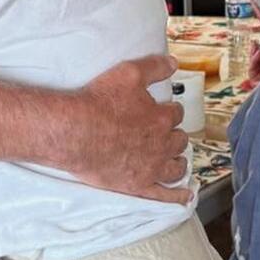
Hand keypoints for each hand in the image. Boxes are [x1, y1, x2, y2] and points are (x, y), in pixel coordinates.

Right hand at [64, 54, 191, 204]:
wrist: (75, 132)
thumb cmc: (99, 102)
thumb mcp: (128, 73)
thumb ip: (154, 67)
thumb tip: (174, 63)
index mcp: (162, 118)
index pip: (175, 113)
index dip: (169, 111)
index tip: (161, 111)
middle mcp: (162, 144)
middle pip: (178, 140)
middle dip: (173, 135)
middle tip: (162, 134)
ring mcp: (152, 168)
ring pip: (176, 166)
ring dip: (177, 160)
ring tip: (173, 159)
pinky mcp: (139, 186)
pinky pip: (165, 196)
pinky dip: (178, 196)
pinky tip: (185, 196)